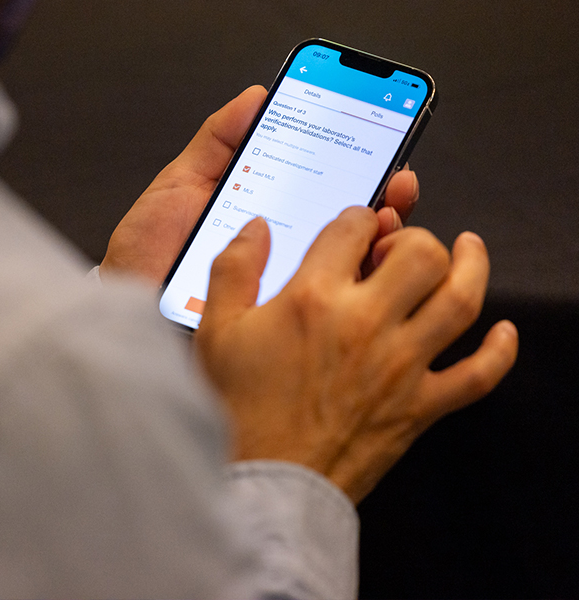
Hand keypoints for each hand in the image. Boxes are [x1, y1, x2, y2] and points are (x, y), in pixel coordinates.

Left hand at [99, 87, 419, 286]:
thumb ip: (217, 141)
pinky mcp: (273, 317)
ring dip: (379, 238)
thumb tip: (257, 97)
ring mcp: (280, 284)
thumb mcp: (180, 183)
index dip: (357, 166)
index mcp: (264, 215)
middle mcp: (280, 250)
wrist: (124, 302)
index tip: (382, 145)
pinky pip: (322, 301)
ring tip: (385, 216)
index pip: (322, 187)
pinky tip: (363, 260)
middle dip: (383, 199)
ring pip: (346, 265)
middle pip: (346, 226)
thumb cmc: (147, 248)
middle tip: (395, 183)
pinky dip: (351, 281)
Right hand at [195, 208, 517, 503]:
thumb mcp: (217, 329)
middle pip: (421, 252)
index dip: (356, 218)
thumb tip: (255, 229)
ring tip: (468, 250)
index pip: (354, 227)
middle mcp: (365, 324)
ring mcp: (400, 366)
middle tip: (398, 248)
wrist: (264, 481)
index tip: (353, 229)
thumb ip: (234, 268)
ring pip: (460, 300)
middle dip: (413, 238)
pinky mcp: (418, 406)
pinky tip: (501, 331)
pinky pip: (478, 375)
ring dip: (473, 267)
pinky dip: (499, 351)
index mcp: (314, 298)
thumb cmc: (238, 409)